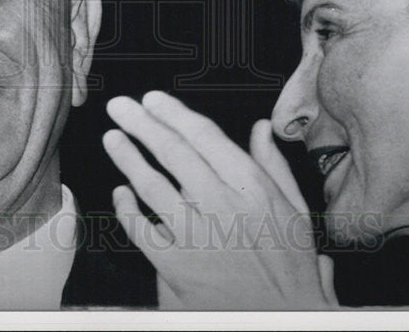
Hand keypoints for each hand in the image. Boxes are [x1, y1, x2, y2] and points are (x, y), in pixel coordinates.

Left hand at [102, 91, 337, 309]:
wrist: (284, 322)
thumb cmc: (291, 270)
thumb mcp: (296, 211)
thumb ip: (274, 166)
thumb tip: (261, 128)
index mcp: (252, 187)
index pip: (204, 136)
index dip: (173, 113)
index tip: (153, 98)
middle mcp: (221, 206)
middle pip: (172, 153)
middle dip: (141, 123)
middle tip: (120, 106)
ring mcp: (196, 236)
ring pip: (151, 185)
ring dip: (127, 158)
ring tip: (112, 138)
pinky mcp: (177, 267)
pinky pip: (141, 231)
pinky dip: (126, 209)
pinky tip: (120, 192)